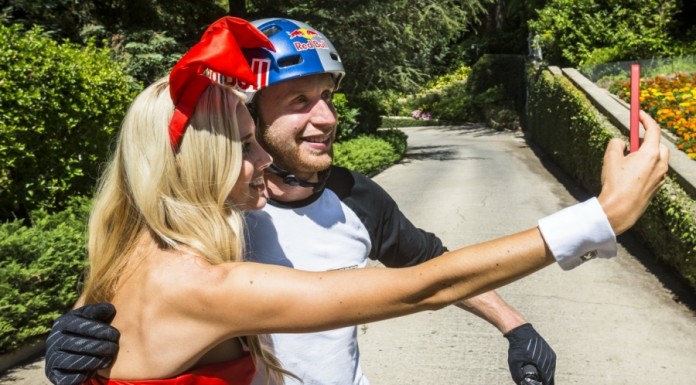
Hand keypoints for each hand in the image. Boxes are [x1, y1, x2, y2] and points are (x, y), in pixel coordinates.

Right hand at [45, 303, 119, 384]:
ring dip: (95, 360)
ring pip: (74, 361)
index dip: (99, 330)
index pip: (80, 325)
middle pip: (78, 344)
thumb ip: (99, 312)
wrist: (69, 352)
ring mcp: (52, 358)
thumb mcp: (90, 319)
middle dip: (100, 346)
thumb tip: (110, 309)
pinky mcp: (53, 375)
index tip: (115, 334)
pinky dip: (84, 374)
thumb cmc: (86, 332)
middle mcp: (53, 340)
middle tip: (114, 348)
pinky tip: (95, 370)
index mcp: (62, 323)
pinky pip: (69, 377)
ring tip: (108, 359)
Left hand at [504, 323, 554, 384]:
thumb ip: (517, 375)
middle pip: (550, 376)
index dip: (544, 384)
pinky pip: (549, 363)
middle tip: (538, 382)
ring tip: (540, 378)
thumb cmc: (517, 346)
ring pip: (551, 370)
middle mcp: (550, 359)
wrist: (520, 330)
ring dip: (546, 375)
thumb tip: (519, 383)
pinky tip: (540, 370)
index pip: (548, 380)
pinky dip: (545, 368)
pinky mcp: (549, 351)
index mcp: (544, 364)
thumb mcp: (514, 362)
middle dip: (545, 380)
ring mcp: (551, 354)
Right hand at [598, 110, 668, 234]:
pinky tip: (630, 175)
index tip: (638, 114)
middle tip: (633, 140)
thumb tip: (621, 142)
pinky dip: (646, 167)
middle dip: (648, 140)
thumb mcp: (610, 158)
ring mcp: (661, 177)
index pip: (653, 130)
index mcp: (651, 154)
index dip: (646, 119)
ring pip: (658, 159)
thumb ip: (616, 144)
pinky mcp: (657, 187)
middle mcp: (660, 164)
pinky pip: (655, 171)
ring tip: (628, 161)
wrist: (620, 210)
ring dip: (647, 155)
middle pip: (659, 144)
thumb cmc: (615, 183)